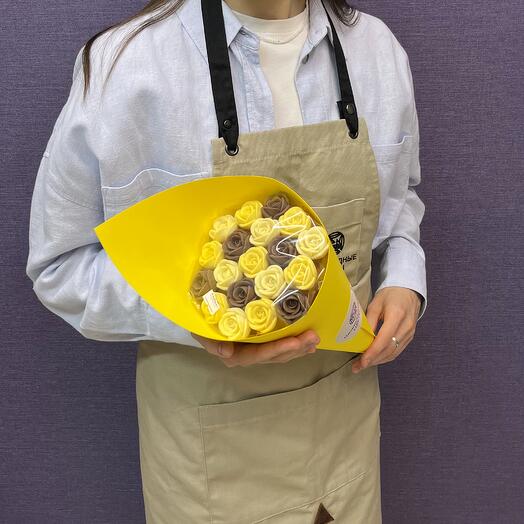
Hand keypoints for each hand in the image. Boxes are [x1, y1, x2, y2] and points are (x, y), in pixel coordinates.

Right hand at [191, 330, 319, 367]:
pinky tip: (308, 344)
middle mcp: (248, 356)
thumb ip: (211, 343)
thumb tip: (226, 353)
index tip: (295, 341)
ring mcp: (256, 351)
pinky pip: (280, 348)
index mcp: (236, 355)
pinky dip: (295, 346)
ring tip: (314, 339)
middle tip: (312, 337)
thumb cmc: (201, 322)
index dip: (278, 349)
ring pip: (281, 353)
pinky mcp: (262, 344)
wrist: (200, 317)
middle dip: (295, 348)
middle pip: (275, 356)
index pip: (260, 354)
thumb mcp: (201, 331)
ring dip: (299, 347)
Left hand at [351, 287, 420, 372]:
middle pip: (388, 350)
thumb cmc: (390, 295)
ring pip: (393, 353)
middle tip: (357, 366)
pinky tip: (374, 359)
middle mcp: (406, 327)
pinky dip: (385, 357)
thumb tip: (361, 337)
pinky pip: (397, 351)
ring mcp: (410, 333)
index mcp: (397, 315)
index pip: (384, 340)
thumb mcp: (376, 303)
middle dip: (372, 360)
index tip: (361, 361)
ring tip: (362, 365)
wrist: (408, 291)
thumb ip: (369, 320)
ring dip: (378, 361)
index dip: (372, 353)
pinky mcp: (410, 337)